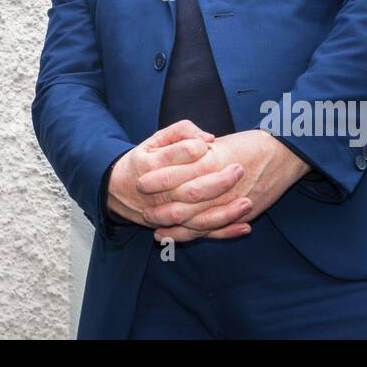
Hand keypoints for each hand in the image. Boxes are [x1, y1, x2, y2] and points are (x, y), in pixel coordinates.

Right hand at [107, 120, 251, 236]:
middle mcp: (161, 194)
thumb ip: (180, 131)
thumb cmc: (144, 161)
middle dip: (218, 182)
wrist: (118, 191)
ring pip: (198, 219)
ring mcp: (169, 214)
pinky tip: (245, 227)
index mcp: (152, 165)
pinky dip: (224, 233)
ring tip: (248, 203)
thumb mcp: (154, 139)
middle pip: (191, 191)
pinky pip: (202, 234)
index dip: (195, 150)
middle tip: (239, 169)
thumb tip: (208, 138)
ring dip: (225, 213)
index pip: (176, 157)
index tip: (212, 144)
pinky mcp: (178, 227)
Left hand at [139, 128, 310, 242]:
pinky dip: (196, 236)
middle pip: (181, 202)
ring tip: (156, 230)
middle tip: (143, 211)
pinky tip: (180, 239)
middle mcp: (218, 185)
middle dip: (160, 209)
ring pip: (195, 222)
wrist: (285, 153)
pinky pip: (214, 231)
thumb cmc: (252, 144)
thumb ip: (198, 153)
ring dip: (174, 227)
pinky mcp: (241, 214)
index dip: (157, 180)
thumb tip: (176, 160)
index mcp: (209, 162)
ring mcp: (230, 203)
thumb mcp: (221, 144)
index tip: (140, 182)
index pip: (174, 174)